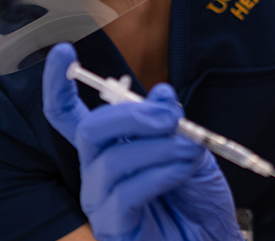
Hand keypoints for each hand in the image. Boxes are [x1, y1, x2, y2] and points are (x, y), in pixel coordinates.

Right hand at [43, 44, 239, 240]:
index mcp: (109, 148)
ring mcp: (101, 201)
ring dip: (159, 148)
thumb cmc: (198, 199)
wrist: (215, 239)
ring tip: (191, 151)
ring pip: (112, 159)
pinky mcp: (113, 226)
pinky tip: (182, 171)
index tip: (64, 51)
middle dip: (133, 116)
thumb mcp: (190, 149)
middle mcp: (98, 172)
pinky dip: (160, 174)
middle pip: (90, 130)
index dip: (58, 84)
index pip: (68, 115)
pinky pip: (126, 193)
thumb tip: (160, 94)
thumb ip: (172, 123)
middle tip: (172, 117)